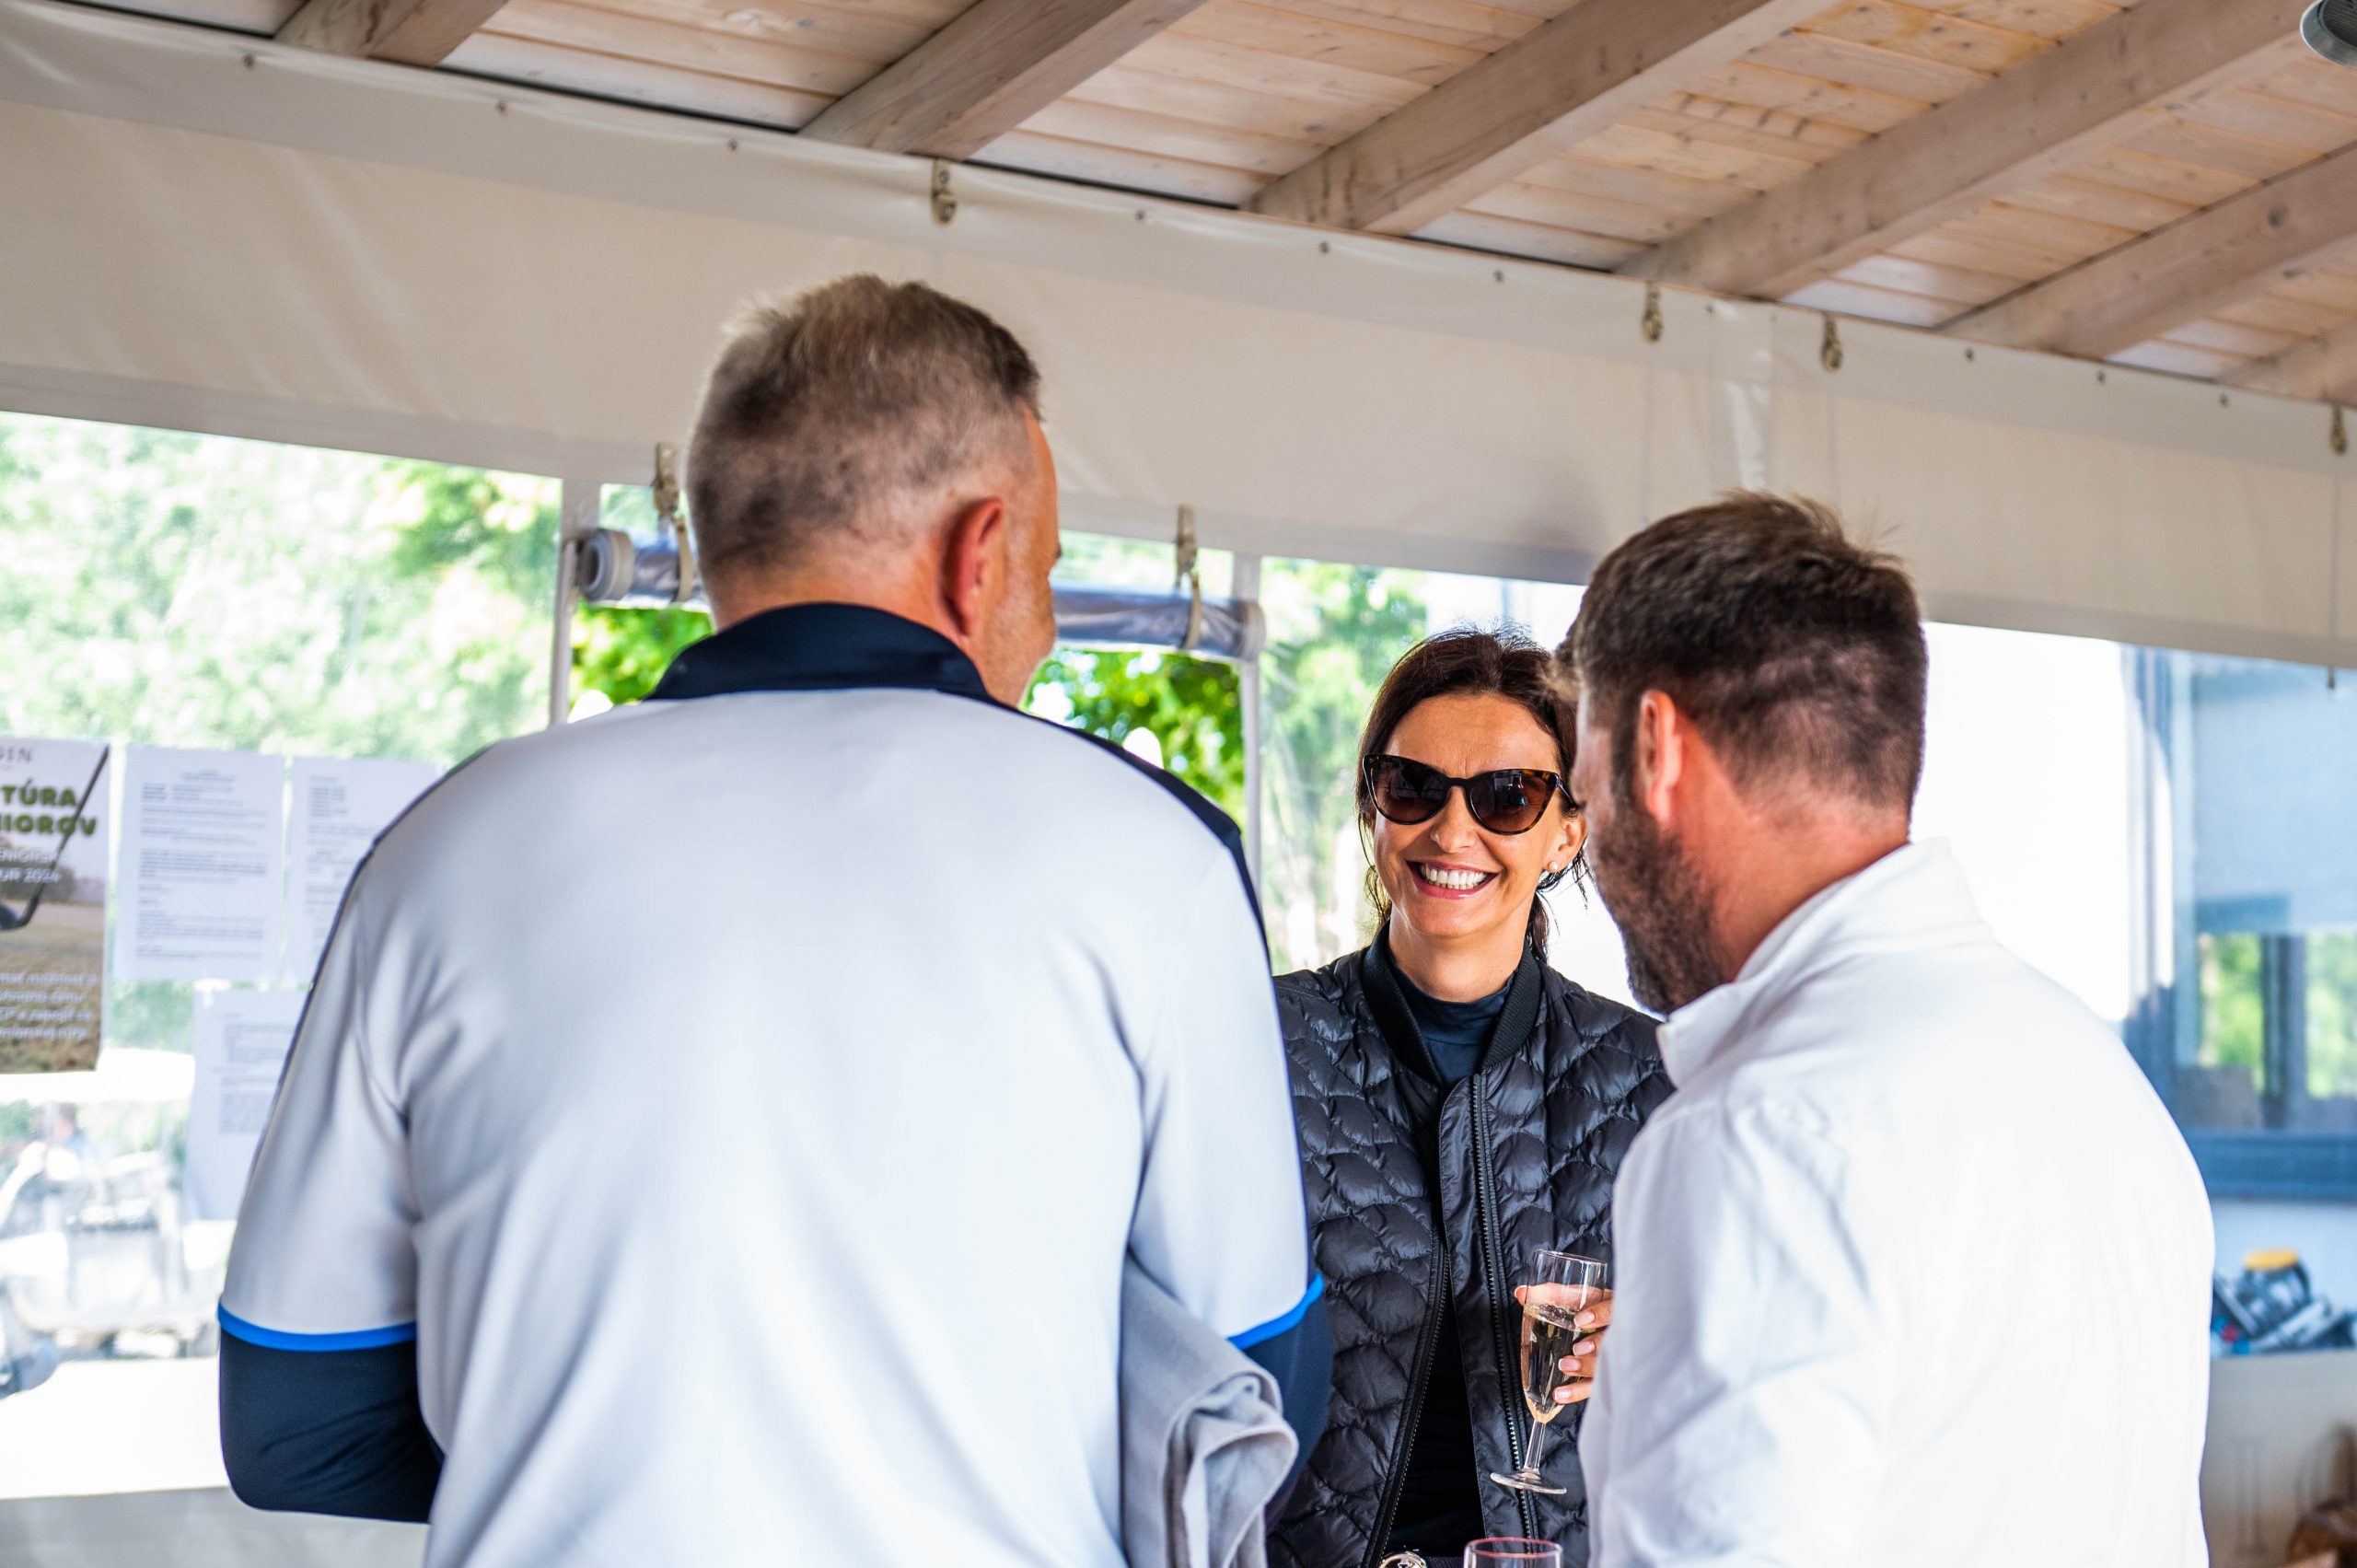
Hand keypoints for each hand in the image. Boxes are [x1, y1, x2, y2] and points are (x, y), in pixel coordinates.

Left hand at [1516, 1284, 1611, 1405]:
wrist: (1612, 1329)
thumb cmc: (1593, 1308)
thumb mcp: (1578, 1297)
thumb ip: (1552, 1294)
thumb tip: (1520, 1293)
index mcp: (1613, 1308)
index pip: (1614, 1310)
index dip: (1600, 1315)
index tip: (1581, 1320)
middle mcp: (1618, 1332)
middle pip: (1614, 1341)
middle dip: (1596, 1346)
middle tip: (1577, 1349)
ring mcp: (1614, 1356)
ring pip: (1607, 1366)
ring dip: (1586, 1367)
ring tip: (1565, 1367)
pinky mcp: (1605, 1376)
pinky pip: (1593, 1387)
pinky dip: (1576, 1392)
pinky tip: (1560, 1394)